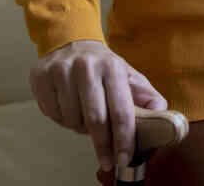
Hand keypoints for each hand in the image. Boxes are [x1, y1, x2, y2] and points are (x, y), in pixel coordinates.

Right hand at [31, 38, 167, 174]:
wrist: (71, 42)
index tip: (123, 158)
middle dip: (103, 146)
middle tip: (107, 161)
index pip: (121, 111)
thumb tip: (162, 117)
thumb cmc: (104, 66)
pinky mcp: (41, 77)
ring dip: (80, 129)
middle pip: (95, 120)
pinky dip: (62, 120)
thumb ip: (148, 97)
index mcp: (113, 67)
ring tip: (85, 117)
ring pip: (72, 120)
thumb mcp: (130, 76)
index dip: (123, 139)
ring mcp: (61, 71)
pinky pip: (53, 115)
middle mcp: (86, 67)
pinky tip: (68, 108)